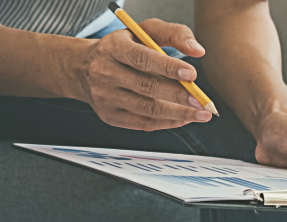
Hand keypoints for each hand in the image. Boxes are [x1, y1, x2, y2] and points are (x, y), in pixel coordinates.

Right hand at [77, 19, 209, 130]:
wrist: (84, 67)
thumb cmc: (124, 48)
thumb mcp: (145, 31)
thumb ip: (173, 34)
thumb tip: (198, 51)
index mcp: (113, 48)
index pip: (142, 59)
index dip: (169, 68)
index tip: (192, 75)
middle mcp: (105, 72)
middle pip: (146, 87)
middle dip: (179, 96)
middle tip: (202, 102)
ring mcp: (105, 97)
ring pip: (147, 109)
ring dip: (178, 114)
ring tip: (201, 114)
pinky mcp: (110, 116)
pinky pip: (143, 124)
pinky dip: (168, 122)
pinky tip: (184, 118)